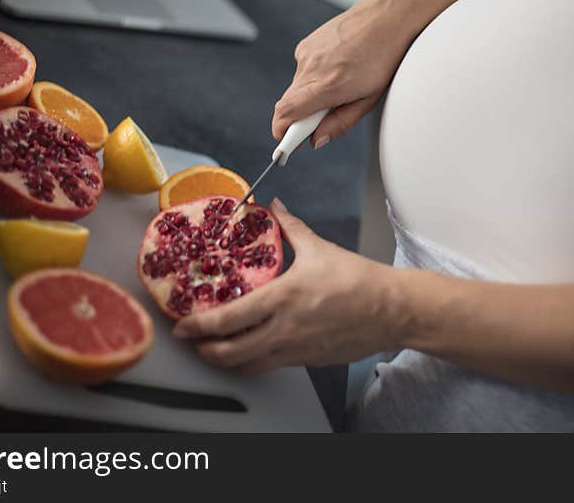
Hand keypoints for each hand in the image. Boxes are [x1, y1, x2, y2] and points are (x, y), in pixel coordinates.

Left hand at [173, 199, 399, 373]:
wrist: (390, 309)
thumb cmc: (357, 280)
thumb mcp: (319, 248)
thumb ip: (290, 227)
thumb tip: (273, 206)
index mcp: (282, 297)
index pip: (228, 319)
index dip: (198, 325)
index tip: (182, 324)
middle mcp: (284, 329)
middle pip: (229, 353)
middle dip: (203, 350)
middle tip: (192, 341)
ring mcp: (295, 349)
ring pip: (247, 366)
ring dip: (225, 361)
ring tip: (214, 349)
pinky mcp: (306, 361)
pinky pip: (270, 366)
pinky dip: (252, 362)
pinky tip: (249, 350)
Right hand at [272, 0, 418, 147]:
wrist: (387, 17)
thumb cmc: (384, 57)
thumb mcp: (369, 100)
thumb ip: (340, 123)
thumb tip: (317, 139)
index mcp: (328, 85)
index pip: (286, 114)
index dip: (282, 133)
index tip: (286, 145)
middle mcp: (311, 68)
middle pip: (287, 105)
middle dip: (299, 118)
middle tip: (322, 119)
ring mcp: (306, 54)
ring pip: (296, 89)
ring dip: (310, 96)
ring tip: (340, 85)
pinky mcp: (305, 45)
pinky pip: (302, 72)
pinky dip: (314, 78)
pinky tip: (337, 68)